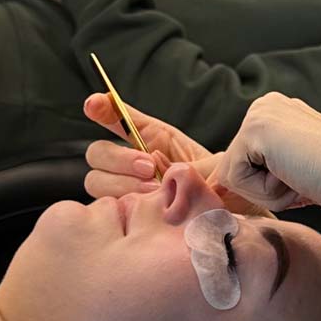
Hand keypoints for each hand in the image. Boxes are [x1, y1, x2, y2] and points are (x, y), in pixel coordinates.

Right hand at [81, 93, 215, 199]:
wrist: (227, 217)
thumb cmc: (223, 188)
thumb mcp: (214, 167)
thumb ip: (191, 167)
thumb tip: (167, 173)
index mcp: (154, 137)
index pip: (119, 117)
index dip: (104, 108)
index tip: (94, 104)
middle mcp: (133, 161)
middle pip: (98, 152)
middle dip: (119, 158)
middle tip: (149, 167)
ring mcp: (126, 187)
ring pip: (96, 180)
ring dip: (122, 184)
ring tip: (154, 191)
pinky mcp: (126, 211)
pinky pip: (107, 207)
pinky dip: (122, 205)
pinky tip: (146, 206)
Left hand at [215, 92, 320, 220]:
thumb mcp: (293, 171)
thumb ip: (259, 170)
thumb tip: (211, 182)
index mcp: (276, 111)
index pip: (243, 160)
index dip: (268, 184)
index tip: (304, 178)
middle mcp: (265, 105)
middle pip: (234, 168)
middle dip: (266, 188)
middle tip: (306, 178)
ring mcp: (259, 114)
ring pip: (233, 176)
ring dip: (267, 191)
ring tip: (303, 177)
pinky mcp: (255, 130)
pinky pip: (235, 180)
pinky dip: (265, 192)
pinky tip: (296, 176)